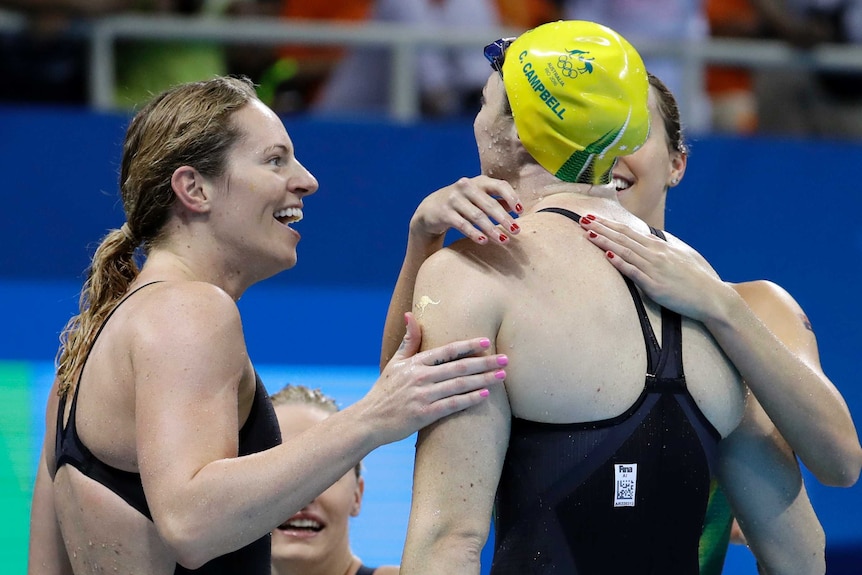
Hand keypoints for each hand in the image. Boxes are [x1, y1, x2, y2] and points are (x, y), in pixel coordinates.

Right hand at [364, 312, 506, 443]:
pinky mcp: (424, 414)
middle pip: (459, 367)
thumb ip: (408, 341)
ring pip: (459, 385)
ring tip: (501, 376)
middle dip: (484, 362)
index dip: (468, 345)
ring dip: (482, 380)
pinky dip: (469, 399)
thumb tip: (410, 315)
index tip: (486, 341)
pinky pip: (452, 405)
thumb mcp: (395, 363)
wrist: (370, 420)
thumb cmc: (385, 391)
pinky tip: (484, 395)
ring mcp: (423, 396)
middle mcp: (420, 377)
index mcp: (415, 363)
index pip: (446, 350)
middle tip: (505, 359)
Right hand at [410, 176, 522, 245]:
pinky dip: (474, 233)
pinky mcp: (444, 212)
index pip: (499, 185)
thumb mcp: (478, 198)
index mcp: (479, 181)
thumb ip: (495, 200)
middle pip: (489, 203)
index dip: (512, 197)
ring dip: (492, 229)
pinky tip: (483, 241)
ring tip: (503, 240)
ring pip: (477, 216)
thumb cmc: (461, 203)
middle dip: (504, 218)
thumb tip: (516, 208)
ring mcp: (454, 199)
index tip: (520, 211)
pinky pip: (462, 224)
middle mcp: (466, 186)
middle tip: (516, 231)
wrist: (430, 209)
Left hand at [579, 215, 732, 322]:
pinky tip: (606, 255)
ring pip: (625, 251)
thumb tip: (650, 241)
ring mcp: (655, 269)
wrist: (712, 298)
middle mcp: (655, 254)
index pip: (629, 232)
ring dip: (605, 241)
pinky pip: (634, 272)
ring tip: (588, 233)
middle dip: (601, 227)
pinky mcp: (655, 285)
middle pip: (623, 237)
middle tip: (582, 219)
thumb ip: (663, 249)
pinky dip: (620, 262)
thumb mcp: (680, 257)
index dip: (610, 224)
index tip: (594, 218)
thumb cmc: (696, 280)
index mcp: (660, 247)